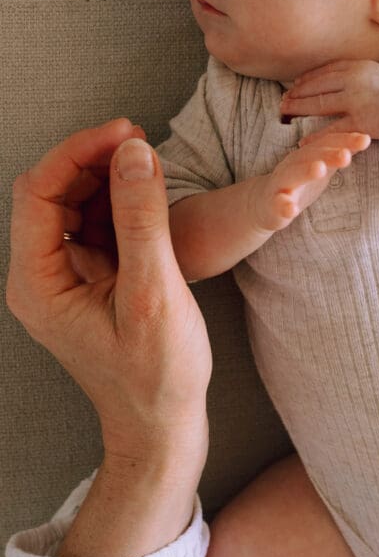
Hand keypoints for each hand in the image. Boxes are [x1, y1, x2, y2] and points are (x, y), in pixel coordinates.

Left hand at [7, 118, 210, 470]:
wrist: (161, 424)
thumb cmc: (156, 376)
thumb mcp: (154, 294)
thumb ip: (143, 220)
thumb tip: (135, 153)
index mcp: (38, 284)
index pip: (39, 192)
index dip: (79, 152)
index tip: (125, 133)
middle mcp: (40, 276)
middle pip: (52, 191)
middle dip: (93, 159)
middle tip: (141, 141)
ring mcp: (64, 277)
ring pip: (74, 202)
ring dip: (108, 176)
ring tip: (150, 164)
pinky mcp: (89, 278)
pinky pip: (96, 222)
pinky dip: (120, 200)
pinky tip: (149, 194)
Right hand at [251, 130, 370, 231]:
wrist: (264, 203)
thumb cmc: (298, 183)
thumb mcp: (321, 167)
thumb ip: (338, 155)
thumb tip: (365, 138)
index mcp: (306, 155)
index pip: (327, 144)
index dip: (345, 141)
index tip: (365, 139)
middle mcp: (293, 165)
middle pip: (310, 156)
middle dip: (328, 154)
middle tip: (346, 155)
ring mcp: (280, 184)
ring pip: (291, 175)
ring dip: (306, 171)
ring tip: (320, 169)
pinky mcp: (272, 205)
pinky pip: (277, 205)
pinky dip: (284, 206)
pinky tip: (292, 210)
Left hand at [281, 60, 378, 160]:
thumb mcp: (375, 73)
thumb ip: (354, 74)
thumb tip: (329, 78)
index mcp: (357, 66)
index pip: (322, 71)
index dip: (304, 80)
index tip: (292, 87)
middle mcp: (355, 80)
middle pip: (316, 86)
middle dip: (296, 94)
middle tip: (282, 102)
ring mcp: (357, 101)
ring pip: (320, 104)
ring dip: (299, 109)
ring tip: (285, 114)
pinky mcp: (362, 122)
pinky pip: (332, 129)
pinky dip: (315, 135)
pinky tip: (302, 140)